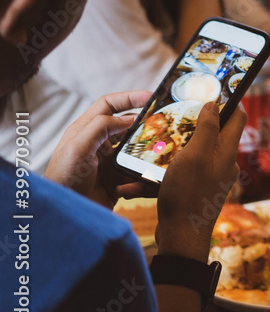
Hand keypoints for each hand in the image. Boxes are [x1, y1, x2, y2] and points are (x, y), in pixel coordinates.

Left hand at [45, 91, 156, 209]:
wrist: (65, 215)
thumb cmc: (64, 178)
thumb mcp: (78, 146)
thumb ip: (100, 127)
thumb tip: (129, 118)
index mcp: (86, 130)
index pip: (109, 105)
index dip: (130, 97)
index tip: (151, 96)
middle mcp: (99, 143)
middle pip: (129, 126)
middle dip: (146, 125)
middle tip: (164, 125)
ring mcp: (110, 161)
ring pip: (137, 149)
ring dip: (147, 153)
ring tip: (158, 155)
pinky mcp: (118, 179)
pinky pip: (138, 173)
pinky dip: (140, 179)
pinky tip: (132, 185)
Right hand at [155, 102, 245, 261]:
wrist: (181, 241)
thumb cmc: (189, 195)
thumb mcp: (195, 156)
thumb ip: (207, 129)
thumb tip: (215, 104)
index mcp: (227, 152)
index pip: (237, 117)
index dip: (228, 101)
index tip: (211, 91)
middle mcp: (222, 165)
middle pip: (211, 135)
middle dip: (189, 126)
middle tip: (169, 118)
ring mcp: (209, 180)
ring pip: (187, 158)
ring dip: (165, 157)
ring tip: (143, 154)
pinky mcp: (193, 194)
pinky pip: (174, 180)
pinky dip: (155, 181)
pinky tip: (130, 187)